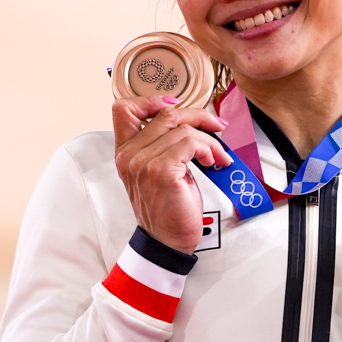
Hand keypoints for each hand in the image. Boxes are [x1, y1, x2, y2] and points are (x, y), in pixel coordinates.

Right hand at [113, 93, 230, 252]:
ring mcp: (143, 163)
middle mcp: (129, 155)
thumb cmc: (167, 208)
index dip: (151, 100)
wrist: (167, 241)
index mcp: (125, 152)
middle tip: (217, 126)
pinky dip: (209, 149)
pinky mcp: (161, 171)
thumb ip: (162, 145)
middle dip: (198, 116)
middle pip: (165, 113)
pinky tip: (213, 161)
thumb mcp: (158, 170)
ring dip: (209, 139)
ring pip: (183, 128)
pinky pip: (191, 143)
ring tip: (217, 155)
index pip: (124, 109)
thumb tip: (190, 121)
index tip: (176, 105)